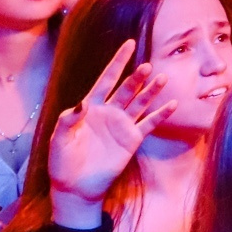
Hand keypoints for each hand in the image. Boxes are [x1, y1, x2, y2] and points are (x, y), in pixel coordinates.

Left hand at [46, 40, 174, 211]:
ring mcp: (122, 125)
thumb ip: (70, 120)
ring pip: (140, 103)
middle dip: (136, 78)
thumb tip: (83, 103)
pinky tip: (172, 105)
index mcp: (90, 107)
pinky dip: (161, 114)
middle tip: (146, 67)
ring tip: (163, 79)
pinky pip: (149, 124)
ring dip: (151, 91)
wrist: (75, 186)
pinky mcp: (132, 140)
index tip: (130, 44)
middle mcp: (109, 112)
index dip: (118, 62)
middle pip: (126, 89)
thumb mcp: (60, 139)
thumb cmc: (62, 161)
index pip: (107, 79)